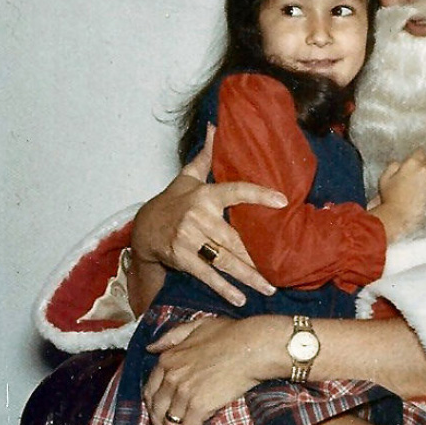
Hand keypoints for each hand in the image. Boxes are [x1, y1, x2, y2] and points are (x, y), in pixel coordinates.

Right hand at [130, 126, 288, 310]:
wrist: (142, 230)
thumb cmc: (172, 203)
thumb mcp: (187, 179)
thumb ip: (206, 157)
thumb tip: (216, 126)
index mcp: (205, 195)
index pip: (236, 191)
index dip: (259, 194)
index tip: (282, 201)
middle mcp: (198, 216)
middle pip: (234, 239)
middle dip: (258, 257)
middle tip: (282, 271)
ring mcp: (188, 239)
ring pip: (224, 259)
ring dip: (248, 277)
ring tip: (269, 288)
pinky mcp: (181, 258)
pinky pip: (206, 275)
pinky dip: (223, 288)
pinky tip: (240, 298)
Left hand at [143, 315, 268, 424]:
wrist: (254, 346)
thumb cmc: (232, 334)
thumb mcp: (197, 325)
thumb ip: (172, 336)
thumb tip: (151, 348)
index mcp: (168, 358)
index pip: (150, 390)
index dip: (153, 409)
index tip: (159, 419)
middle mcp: (170, 376)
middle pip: (157, 412)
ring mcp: (183, 393)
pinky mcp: (198, 407)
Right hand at [370, 149, 425, 240]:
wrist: (399, 216)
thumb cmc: (390, 197)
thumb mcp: (385, 177)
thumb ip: (394, 166)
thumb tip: (400, 164)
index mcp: (414, 163)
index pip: (421, 151)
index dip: (416, 154)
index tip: (414, 157)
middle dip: (422, 164)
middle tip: (414, 169)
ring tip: (417, 181)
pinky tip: (420, 190)